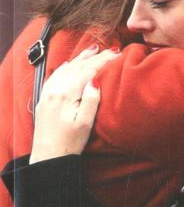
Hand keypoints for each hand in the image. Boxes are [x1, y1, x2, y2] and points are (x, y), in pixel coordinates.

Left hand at [30, 46, 119, 163]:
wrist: (47, 157)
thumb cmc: (69, 143)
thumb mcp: (85, 123)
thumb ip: (91, 99)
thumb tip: (95, 79)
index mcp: (67, 94)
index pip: (88, 70)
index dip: (103, 60)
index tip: (116, 54)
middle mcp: (55, 89)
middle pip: (78, 66)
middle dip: (95, 56)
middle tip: (111, 49)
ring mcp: (48, 92)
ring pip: (67, 68)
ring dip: (81, 58)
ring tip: (94, 50)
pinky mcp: (44, 97)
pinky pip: (56, 74)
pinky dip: (66, 66)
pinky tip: (71, 63)